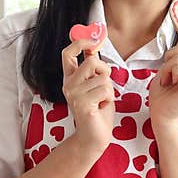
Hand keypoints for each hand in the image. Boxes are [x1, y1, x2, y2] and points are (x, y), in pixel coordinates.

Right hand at [61, 38, 114, 154]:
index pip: (68, 53)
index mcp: (70, 78)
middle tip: (104, 86)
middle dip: (105, 71)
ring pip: (102, 76)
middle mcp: (68, 84)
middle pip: (92, 61)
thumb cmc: (98, 111)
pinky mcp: (82, 104)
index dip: (80, 42)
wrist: (94, 137)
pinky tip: (102, 106)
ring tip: (102, 100)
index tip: (93, 40)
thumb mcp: (96, 85)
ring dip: (109, 88)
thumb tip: (93, 48)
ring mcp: (74, 94)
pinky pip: (105, 89)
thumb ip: (93, 69)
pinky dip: (110, 97)